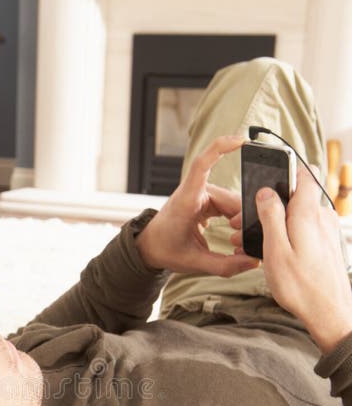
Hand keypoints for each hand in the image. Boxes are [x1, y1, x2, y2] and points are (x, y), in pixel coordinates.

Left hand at [135, 135, 258, 276]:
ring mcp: (204, 194)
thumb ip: (225, 265)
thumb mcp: (194, 262)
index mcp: (187, 199)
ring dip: (241, 223)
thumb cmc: (166, 249)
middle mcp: (197, 191)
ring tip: (234, 244)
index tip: (240, 140)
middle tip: (239, 245)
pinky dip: (238, 221)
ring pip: (236, 204)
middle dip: (243, 221)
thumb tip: (254, 261)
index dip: (220, 148)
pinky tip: (235, 236)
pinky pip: (233, 206)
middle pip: (233, 198)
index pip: (202, 165)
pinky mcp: (210, 200)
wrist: (151, 246)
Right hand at [235, 166, 351, 352]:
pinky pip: (305, 230)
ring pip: (298, 215)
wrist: (330, 313)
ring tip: (253, 244)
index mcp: (308, 214)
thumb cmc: (301, 286)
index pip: (305, 173)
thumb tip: (267, 192)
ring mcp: (327, 231)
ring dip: (276, 223)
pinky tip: (273, 253)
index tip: (269, 172)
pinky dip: (287, 235)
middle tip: (244, 223)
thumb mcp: (276, 250)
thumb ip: (271, 217)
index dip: (287, 168)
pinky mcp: (327, 244)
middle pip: (296, 196)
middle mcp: (322, 217)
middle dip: (270, 204)